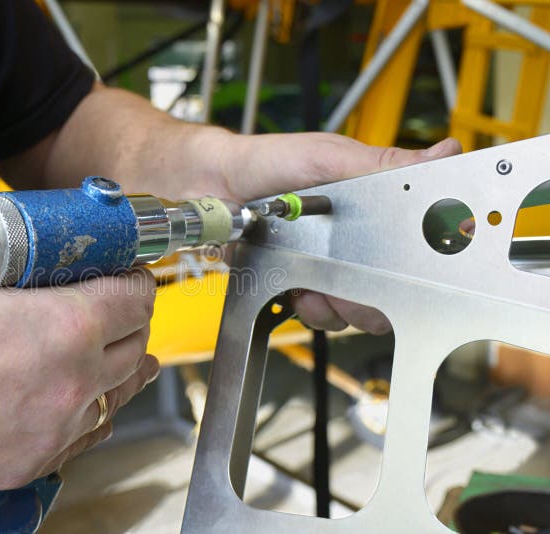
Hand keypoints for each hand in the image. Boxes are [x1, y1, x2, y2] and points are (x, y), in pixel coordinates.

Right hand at [0, 253, 158, 489]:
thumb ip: (40, 266)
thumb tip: (70, 260)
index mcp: (70, 325)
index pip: (138, 299)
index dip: (137, 280)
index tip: (130, 277)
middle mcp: (75, 381)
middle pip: (136, 345)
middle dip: (131, 320)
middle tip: (117, 309)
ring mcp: (57, 428)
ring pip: (119, 393)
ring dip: (119, 368)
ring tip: (118, 353)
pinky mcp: (34, 460)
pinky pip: (87, 432)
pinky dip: (90, 409)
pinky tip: (87, 397)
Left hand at [218, 133, 462, 332]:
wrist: (214, 186)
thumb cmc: (269, 162)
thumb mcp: (329, 156)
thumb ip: (382, 164)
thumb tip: (445, 154)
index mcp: (373, 208)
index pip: (418, 243)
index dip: (422, 262)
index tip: (412, 268)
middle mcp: (357, 242)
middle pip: (392, 287)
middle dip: (377, 293)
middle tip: (356, 281)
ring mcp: (330, 266)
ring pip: (360, 308)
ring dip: (343, 305)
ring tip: (318, 285)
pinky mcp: (302, 284)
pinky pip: (323, 315)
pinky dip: (314, 310)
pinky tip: (299, 291)